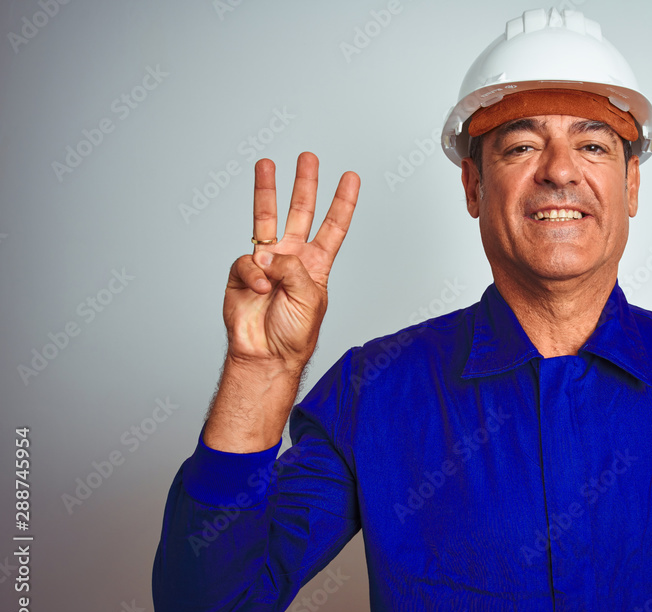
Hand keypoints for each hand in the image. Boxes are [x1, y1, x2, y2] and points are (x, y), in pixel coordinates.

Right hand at [222, 152, 359, 370]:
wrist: (265, 355)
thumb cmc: (293, 333)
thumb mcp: (309, 298)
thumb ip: (294, 269)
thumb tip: (268, 254)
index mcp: (316, 264)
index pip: (333, 227)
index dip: (342, 203)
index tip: (351, 178)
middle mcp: (292, 258)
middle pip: (300, 212)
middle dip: (304, 184)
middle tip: (308, 157)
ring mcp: (266, 262)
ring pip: (266, 217)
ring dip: (267, 190)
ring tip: (266, 164)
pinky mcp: (243, 271)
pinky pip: (247, 262)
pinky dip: (253, 275)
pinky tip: (258, 290)